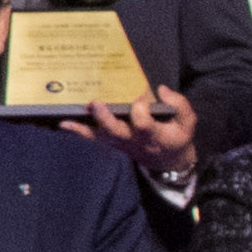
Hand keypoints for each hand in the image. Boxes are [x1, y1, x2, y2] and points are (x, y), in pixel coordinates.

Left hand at [77, 80, 205, 181]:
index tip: (142, 95)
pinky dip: (78, 131)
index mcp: (152, 135)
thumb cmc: (177, 137)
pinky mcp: (112, 143)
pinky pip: (93, 138)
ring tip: (67, 117)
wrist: (169, 162)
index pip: (143, 123)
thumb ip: (179, 105)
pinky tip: (63, 123)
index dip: (141, 109)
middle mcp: (132, 140)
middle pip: (116, 131)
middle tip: (95, 103)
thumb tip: (161, 89)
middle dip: (104, 118)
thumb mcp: (188, 122)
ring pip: (100, 136)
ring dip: (83, 126)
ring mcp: (119, 143)